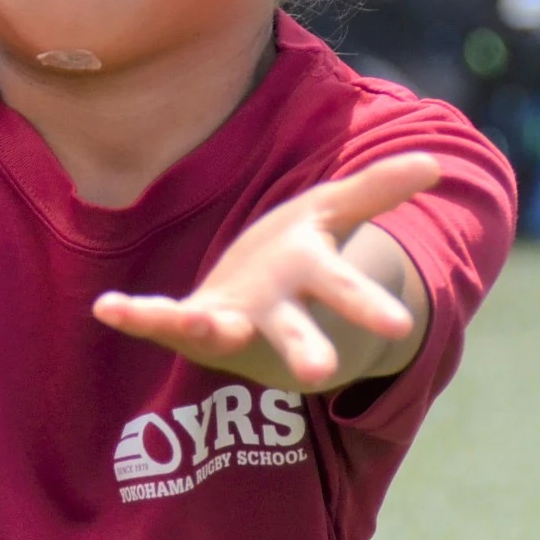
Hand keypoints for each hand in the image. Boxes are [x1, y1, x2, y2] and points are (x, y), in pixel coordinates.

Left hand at [92, 152, 437, 391]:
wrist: (252, 308)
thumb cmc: (296, 261)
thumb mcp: (332, 216)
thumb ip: (376, 191)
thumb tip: (432, 163)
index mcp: (314, 286)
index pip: (347, 295)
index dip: (370, 307)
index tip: (399, 326)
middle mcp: (274, 315)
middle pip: (293, 335)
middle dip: (307, 351)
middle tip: (319, 376)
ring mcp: (229, 323)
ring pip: (216, 332)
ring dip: (199, 329)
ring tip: (187, 321)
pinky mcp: (187, 323)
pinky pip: (158, 320)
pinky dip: (134, 316)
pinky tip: (106, 307)